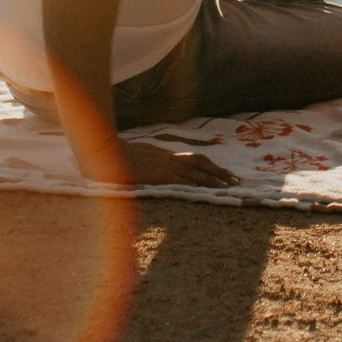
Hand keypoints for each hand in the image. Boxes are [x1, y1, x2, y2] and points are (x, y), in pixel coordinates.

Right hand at [108, 140, 240, 188]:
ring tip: (226, 187)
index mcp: (167, 155)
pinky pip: (177, 179)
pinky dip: (190, 184)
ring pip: (193, 172)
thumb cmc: (120, 156)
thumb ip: (155, 162)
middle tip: (236, 181)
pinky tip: (201, 190)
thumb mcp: (142, 157)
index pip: (196, 159)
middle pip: (200, 163)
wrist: (105, 151)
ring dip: (211, 180)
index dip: (213, 166)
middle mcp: (169, 158)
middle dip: (219, 172)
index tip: (227, 174)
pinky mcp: (154, 174)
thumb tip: (163, 170)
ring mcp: (162, 166)